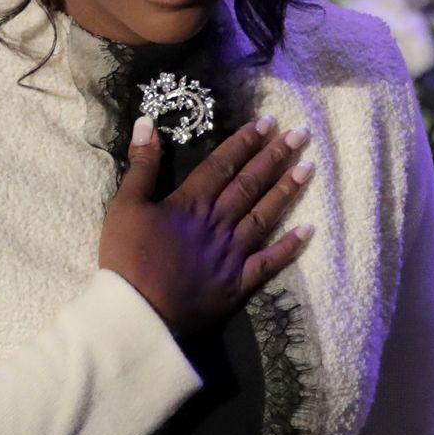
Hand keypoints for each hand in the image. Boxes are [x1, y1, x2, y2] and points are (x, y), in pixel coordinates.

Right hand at [98, 113, 315, 338]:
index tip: (267, 122)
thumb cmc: (126, 258)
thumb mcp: (124, 205)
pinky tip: (308, 229)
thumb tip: (146, 122)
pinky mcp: (238, 283)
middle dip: (275, 157)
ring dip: (287, 190)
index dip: (245, 142)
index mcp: (191, 202)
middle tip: (300, 135)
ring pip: (265, 215)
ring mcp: (232, 253)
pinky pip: (269, 261)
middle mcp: (218, 222)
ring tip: (308, 168)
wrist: (139, 312)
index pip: (223, 164)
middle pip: (250, 184)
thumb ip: (141, 165)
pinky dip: (289, 246)